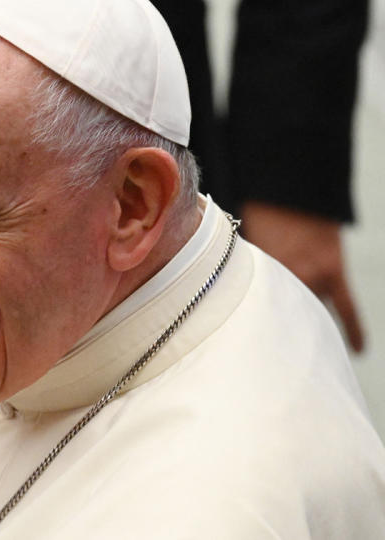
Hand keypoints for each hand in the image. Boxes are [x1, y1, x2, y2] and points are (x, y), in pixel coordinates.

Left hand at [241, 202, 364, 351]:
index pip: (248, 309)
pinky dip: (354, 327)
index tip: (240, 356)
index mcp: (255, 272)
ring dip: (304, 325)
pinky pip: (346, 305)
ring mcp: (311, 274)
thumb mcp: (239, 247)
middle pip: (279, 315)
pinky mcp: (333, 270)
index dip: (244, 330)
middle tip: (270, 363)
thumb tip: (236, 294)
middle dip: (274, 334)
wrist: (290, 185)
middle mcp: (283, 276)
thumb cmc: (255, 214)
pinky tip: (359, 350)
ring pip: (308, 311)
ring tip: (302, 356)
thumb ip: (241, 273)